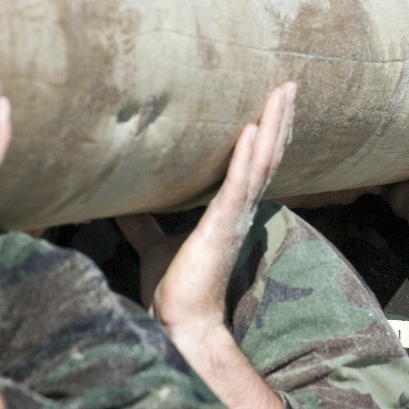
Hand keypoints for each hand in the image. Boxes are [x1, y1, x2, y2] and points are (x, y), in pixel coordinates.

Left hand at [117, 82, 296, 329]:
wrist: (179, 322)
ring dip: (274, 127)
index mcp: (230, 211)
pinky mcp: (222, 227)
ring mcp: (235, 217)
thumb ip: (143, 220)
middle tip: (288, 86)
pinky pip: (240, 186)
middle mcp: (240, 210)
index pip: (254, 166)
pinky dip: (247, 158)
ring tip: (283, 93)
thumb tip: (120, 199)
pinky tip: (252, 130)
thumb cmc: (174, 288)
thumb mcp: (152, 243)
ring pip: (262, 164)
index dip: (266, 136)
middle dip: (279, 120)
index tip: (272, 105)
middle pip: (267, 156)